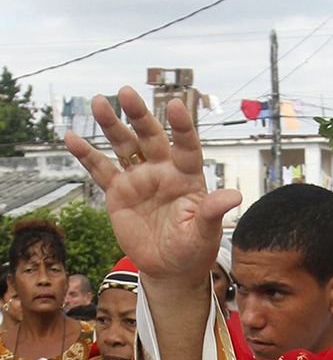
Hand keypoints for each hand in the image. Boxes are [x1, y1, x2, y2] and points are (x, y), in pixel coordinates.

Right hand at [65, 86, 241, 287]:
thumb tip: (234, 196)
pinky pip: (100, 170)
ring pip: (124, 146)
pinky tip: (71, 137)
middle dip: (139, 115)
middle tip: (126, 92)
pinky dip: (86, 155)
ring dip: (111, 125)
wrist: (170, 267)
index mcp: (188, 177)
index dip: (181, 127)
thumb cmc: (194, 249)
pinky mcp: (118, 192)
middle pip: (150, 137)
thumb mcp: (204, 233)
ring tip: (98, 102)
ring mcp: (139, 179)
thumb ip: (213, 212)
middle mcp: (163, 171)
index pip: (186, 147)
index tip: (175, 104)